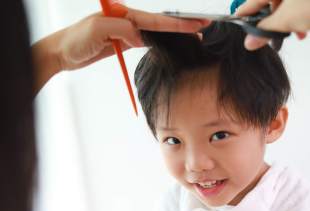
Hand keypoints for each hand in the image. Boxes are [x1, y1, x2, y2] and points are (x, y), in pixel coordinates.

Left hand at [58, 4, 209, 70]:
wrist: (62, 52)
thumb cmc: (75, 40)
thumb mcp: (97, 30)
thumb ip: (122, 29)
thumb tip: (140, 37)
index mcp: (123, 15)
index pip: (155, 20)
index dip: (176, 23)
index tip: (195, 24)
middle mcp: (127, 20)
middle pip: (160, 23)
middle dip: (182, 25)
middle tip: (202, 26)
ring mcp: (126, 31)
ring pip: (155, 32)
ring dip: (173, 33)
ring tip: (192, 34)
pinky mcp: (123, 41)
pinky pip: (145, 40)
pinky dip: (160, 41)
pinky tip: (170, 41)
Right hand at [235, 0, 309, 49]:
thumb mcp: (285, 21)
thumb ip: (265, 30)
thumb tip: (250, 42)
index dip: (246, 12)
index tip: (238, 18)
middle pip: (275, 0)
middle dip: (275, 19)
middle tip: (275, 34)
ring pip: (291, 0)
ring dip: (292, 17)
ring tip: (298, 33)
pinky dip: (304, 10)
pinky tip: (308, 23)